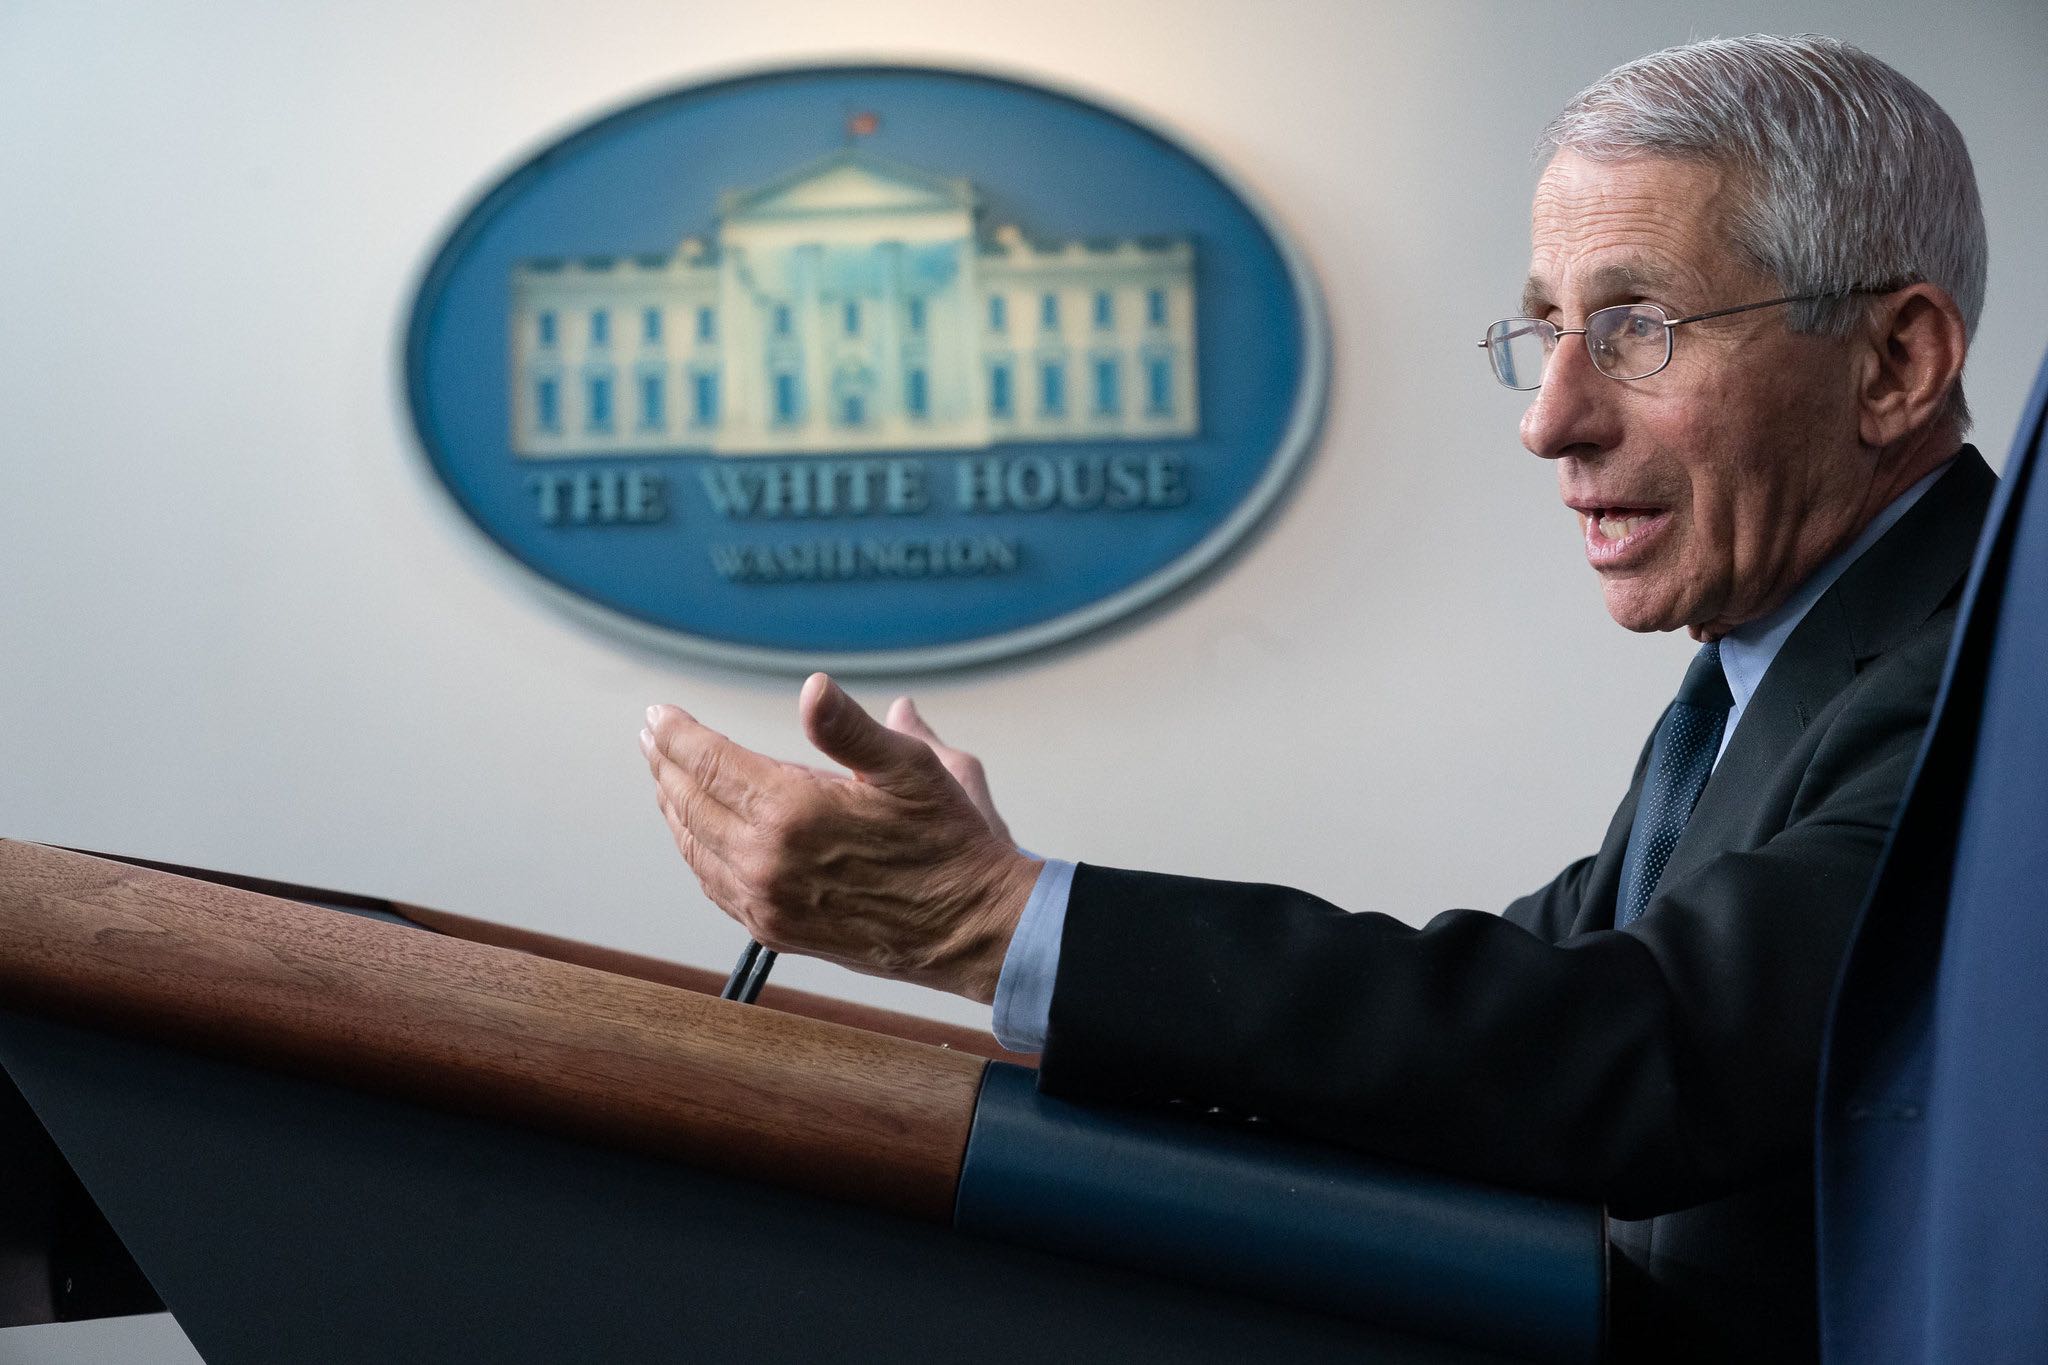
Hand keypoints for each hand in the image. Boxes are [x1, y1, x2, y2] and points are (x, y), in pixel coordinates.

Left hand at [639, 674, 1039, 1003]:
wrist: (970, 928)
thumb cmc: (949, 842)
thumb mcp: (912, 769)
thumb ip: (850, 728)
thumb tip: (812, 689)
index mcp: (793, 811)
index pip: (709, 762)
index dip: (678, 733)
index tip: (657, 713)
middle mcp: (766, 860)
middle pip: (690, 802)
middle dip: (665, 764)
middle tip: (651, 737)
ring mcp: (767, 901)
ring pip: (694, 846)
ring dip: (673, 808)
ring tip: (665, 778)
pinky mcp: (776, 931)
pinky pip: (713, 885)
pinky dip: (695, 853)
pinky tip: (696, 836)